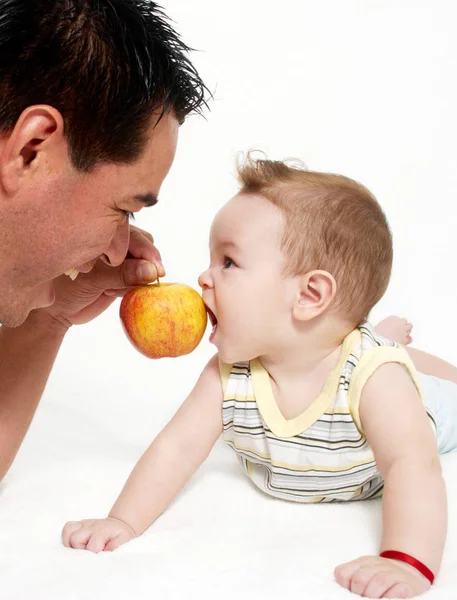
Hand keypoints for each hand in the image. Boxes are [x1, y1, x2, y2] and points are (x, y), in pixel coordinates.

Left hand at [40, 225, 164, 329]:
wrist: (58, 309)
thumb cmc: (66, 288)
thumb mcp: (94, 280)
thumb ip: (123, 275)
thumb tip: (152, 272)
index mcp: (104, 234)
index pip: (134, 236)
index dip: (147, 252)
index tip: (155, 270)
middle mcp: (114, 243)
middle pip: (145, 246)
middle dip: (146, 263)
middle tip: (141, 280)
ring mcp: (121, 259)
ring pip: (145, 263)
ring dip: (139, 277)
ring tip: (114, 288)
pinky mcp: (124, 276)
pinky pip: (140, 279)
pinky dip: (134, 286)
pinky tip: (112, 292)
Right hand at [62, 517, 136, 552]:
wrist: (119, 524)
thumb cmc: (120, 536)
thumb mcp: (124, 540)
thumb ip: (116, 546)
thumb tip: (104, 552)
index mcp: (102, 530)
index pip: (92, 546)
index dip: (95, 554)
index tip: (101, 555)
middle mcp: (91, 526)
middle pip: (76, 539)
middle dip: (81, 550)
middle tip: (90, 553)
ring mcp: (84, 524)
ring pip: (68, 532)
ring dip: (71, 544)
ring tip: (81, 550)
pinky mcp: (79, 524)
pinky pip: (67, 528)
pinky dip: (67, 537)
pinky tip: (74, 545)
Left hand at [334, 555, 430, 597]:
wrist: (410, 573)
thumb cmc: (382, 578)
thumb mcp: (365, 573)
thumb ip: (352, 578)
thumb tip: (344, 594)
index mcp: (363, 562)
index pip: (343, 573)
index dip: (344, 586)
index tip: (351, 593)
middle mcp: (378, 565)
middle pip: (360, 578)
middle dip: (359, 594)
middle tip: (364, 599)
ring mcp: (394, 574)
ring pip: (379, 582)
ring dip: (373, 597)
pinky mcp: (407, 586)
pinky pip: (396, 592)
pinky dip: (389, 598)